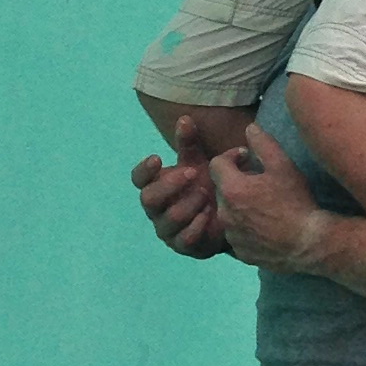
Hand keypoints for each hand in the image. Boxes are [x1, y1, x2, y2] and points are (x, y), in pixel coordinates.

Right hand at [131, 116, 229, 258]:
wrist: (226, 214)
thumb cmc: (204, 182)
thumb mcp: (198, 161)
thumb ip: (190, 143)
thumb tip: (185, 119)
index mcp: (155, 184)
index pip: (138, 179)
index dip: (144, 170)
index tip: (158, 158)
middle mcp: (156, 209)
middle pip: (148, 199)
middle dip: (169, 185)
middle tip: (192, 173)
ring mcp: (167, 229)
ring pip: (168, 220)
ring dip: (188, 204)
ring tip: (206, 193)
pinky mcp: (183, 246)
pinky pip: (185, 239)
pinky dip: (197, 225)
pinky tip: (210, 214)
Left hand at [212, 127, 328, 271]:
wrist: (309, 244)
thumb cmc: (295, 202)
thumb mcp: (283, 165)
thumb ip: (263, 143)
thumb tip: (249, 128)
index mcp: (231, 190)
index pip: (216, 164)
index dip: (231, 157)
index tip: (248, 158)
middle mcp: (225, 214)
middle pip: (222, 189)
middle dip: (236, 181)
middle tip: (259, 180)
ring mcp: (232, 237)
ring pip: (229, 213)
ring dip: (240, 205)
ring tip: (263, 204)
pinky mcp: (242, 254)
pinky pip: (237, 234)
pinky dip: (245, 227)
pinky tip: (265, 226)